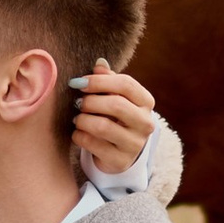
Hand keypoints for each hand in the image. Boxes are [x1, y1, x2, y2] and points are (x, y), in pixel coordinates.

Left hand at [72, 59, 157, 176]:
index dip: (99, 81)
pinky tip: (78, 133)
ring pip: (103, 126)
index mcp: (146, 102)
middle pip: (116, 105)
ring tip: (77, 118)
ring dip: (83, 120)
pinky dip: (79, 136)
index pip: (126, 84)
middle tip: (77, 103)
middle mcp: (145, 123)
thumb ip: (107, 79)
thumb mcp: (114, 96)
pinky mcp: (120, 160)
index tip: (78, 82)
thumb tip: (99, 62)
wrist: (120, 152)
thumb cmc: (114, 117)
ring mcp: (135, 144)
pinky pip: (93, 145)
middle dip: (90, 102)